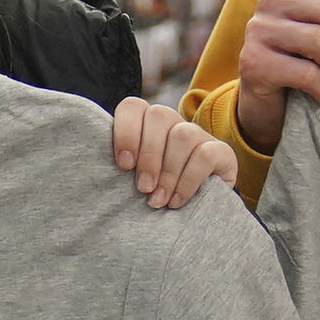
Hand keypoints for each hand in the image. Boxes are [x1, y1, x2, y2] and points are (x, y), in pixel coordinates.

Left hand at [110, 97, 232, 208]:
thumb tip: (98, 175)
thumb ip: (121, 169)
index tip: (123, 165)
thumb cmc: (152, 194)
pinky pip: (205, 155)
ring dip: (168, 171)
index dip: (126, 131)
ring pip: (183, 134)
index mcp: (145, 124)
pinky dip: (188, 180)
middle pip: (159, 116)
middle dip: (148, 155)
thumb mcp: (133, 179)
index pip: (133, 107)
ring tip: (158, 199)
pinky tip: (176, 201)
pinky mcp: (221, 152)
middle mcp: (172, 123)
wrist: (194, 212)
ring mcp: (198, 135)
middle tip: (143, 188)